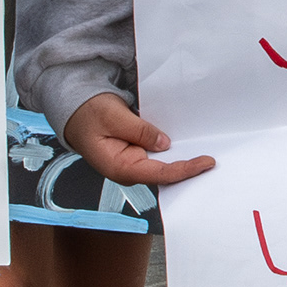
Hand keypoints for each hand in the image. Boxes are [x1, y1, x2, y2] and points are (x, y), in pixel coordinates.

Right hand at [63, 91, 212, 188]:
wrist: (74, 111)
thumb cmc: (89, 114)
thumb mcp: (114, 116)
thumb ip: (140, 131)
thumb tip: (164, 143)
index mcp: (120, 168)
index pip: (160, 174)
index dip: (185, 170)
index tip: (206, 162)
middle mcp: (128, 171)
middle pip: (164, 175)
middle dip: (188, 170)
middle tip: (212, 162)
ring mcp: (132, 164)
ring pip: (163, 168)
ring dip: (182, 162)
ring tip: (205, 157)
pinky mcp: (135, 156)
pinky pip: (158, 159)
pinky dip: (173, 154)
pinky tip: (188, 148)